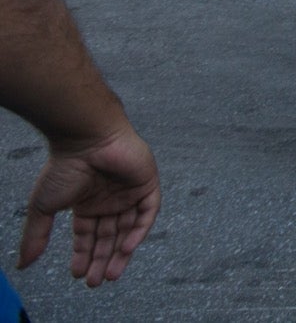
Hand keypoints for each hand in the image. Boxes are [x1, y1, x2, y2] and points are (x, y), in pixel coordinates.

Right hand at [19, 124, 160, 286]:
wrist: (87, 139)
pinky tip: (126, 249)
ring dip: (121, 252)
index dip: (83, 255)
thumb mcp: (44, 206)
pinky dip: (139, 231)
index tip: (78, 274)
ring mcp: (129, 193)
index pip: (87, 236)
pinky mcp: (147, 184)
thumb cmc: (64, 167)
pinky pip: (147, 213)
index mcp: (87, 203)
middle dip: (102, 259)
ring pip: (128, 229)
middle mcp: (109, 200)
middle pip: (108, 236)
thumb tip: (22, 265)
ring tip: (110, 274)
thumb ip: (36, 235)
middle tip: (95, 282)